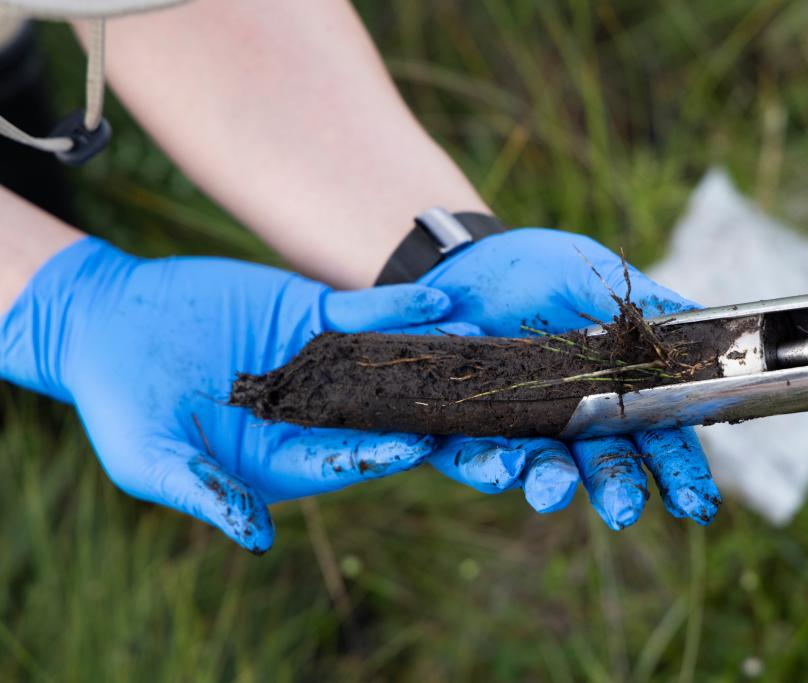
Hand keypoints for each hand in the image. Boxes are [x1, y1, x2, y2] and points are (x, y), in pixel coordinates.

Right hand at [0, 238, 470, 552]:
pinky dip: (399, 309)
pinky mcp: (312, 316)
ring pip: (383, 362)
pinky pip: (364, 314)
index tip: (419, 446)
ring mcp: (318, 363)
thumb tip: (258, 539)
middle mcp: (312, 414)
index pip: (342, 461)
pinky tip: (440, 302)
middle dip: (426, 408)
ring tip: (475, 345)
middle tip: (473, 401)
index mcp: (281, 458)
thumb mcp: (150, 459)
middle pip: (379, 415)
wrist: (107, 323)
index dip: (380, 454)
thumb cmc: (121, 404)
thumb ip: (205, 493)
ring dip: (428, 356)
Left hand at [421, 228, 721, 528]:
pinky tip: (485, 459)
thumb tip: (695, 323)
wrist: (459, 264)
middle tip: (623, 511)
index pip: (656, 437)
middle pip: (603, 467)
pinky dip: (478, 461)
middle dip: (615, 490)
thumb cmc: (531, 272)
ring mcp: (520, 430)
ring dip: (549, 484)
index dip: (678, 471)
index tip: (695, 502)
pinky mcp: (464, 431)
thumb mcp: (584, 278)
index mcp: (613, 390)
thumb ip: (635, 304)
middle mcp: (571, 421)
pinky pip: (468, 456)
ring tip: (553, 488)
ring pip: (540, 470)